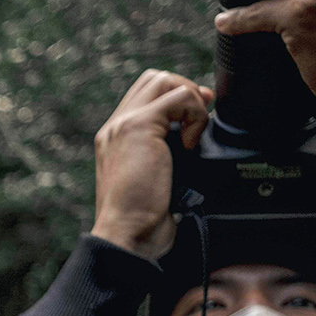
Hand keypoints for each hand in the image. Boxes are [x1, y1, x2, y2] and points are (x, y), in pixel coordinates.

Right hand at [90, 70, 213, 258]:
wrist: (126, 235)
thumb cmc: (141, 222)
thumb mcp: (153, 183)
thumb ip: (164, 158)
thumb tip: (190, 140)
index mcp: (114, 141)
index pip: (145, 98)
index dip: (176, 102)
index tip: (195, 124)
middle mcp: (114, 128)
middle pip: (154, 80)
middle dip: (185, 92)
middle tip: (200, 120)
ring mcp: (124, 124)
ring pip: (164, 80)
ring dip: (190, 101)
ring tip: (194, 134)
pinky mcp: (139, 126)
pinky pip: (179, 97)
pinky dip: (195, 115)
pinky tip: (190, 144)